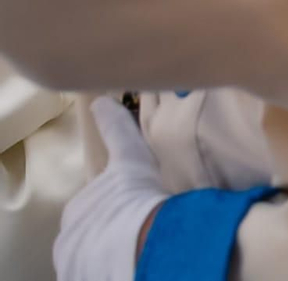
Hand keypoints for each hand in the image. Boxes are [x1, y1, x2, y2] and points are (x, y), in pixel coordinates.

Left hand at [54, 97, 167, 280]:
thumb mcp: (129, 157)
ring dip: (112, 251)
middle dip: (111, 229)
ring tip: (140, 248)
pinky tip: (132, 266)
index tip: (131, 206)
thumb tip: (100, 101)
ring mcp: (77, 266)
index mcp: (77, 210)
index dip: (113, 204)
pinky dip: (113, 270)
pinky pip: (100, 274)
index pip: (91, 207)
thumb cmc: (135, 197)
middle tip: (140, 228)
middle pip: (93, 232)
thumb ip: (116, 129)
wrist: (140, 241)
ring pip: (97, 256)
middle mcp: (69, 239)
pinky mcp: (85, 280)